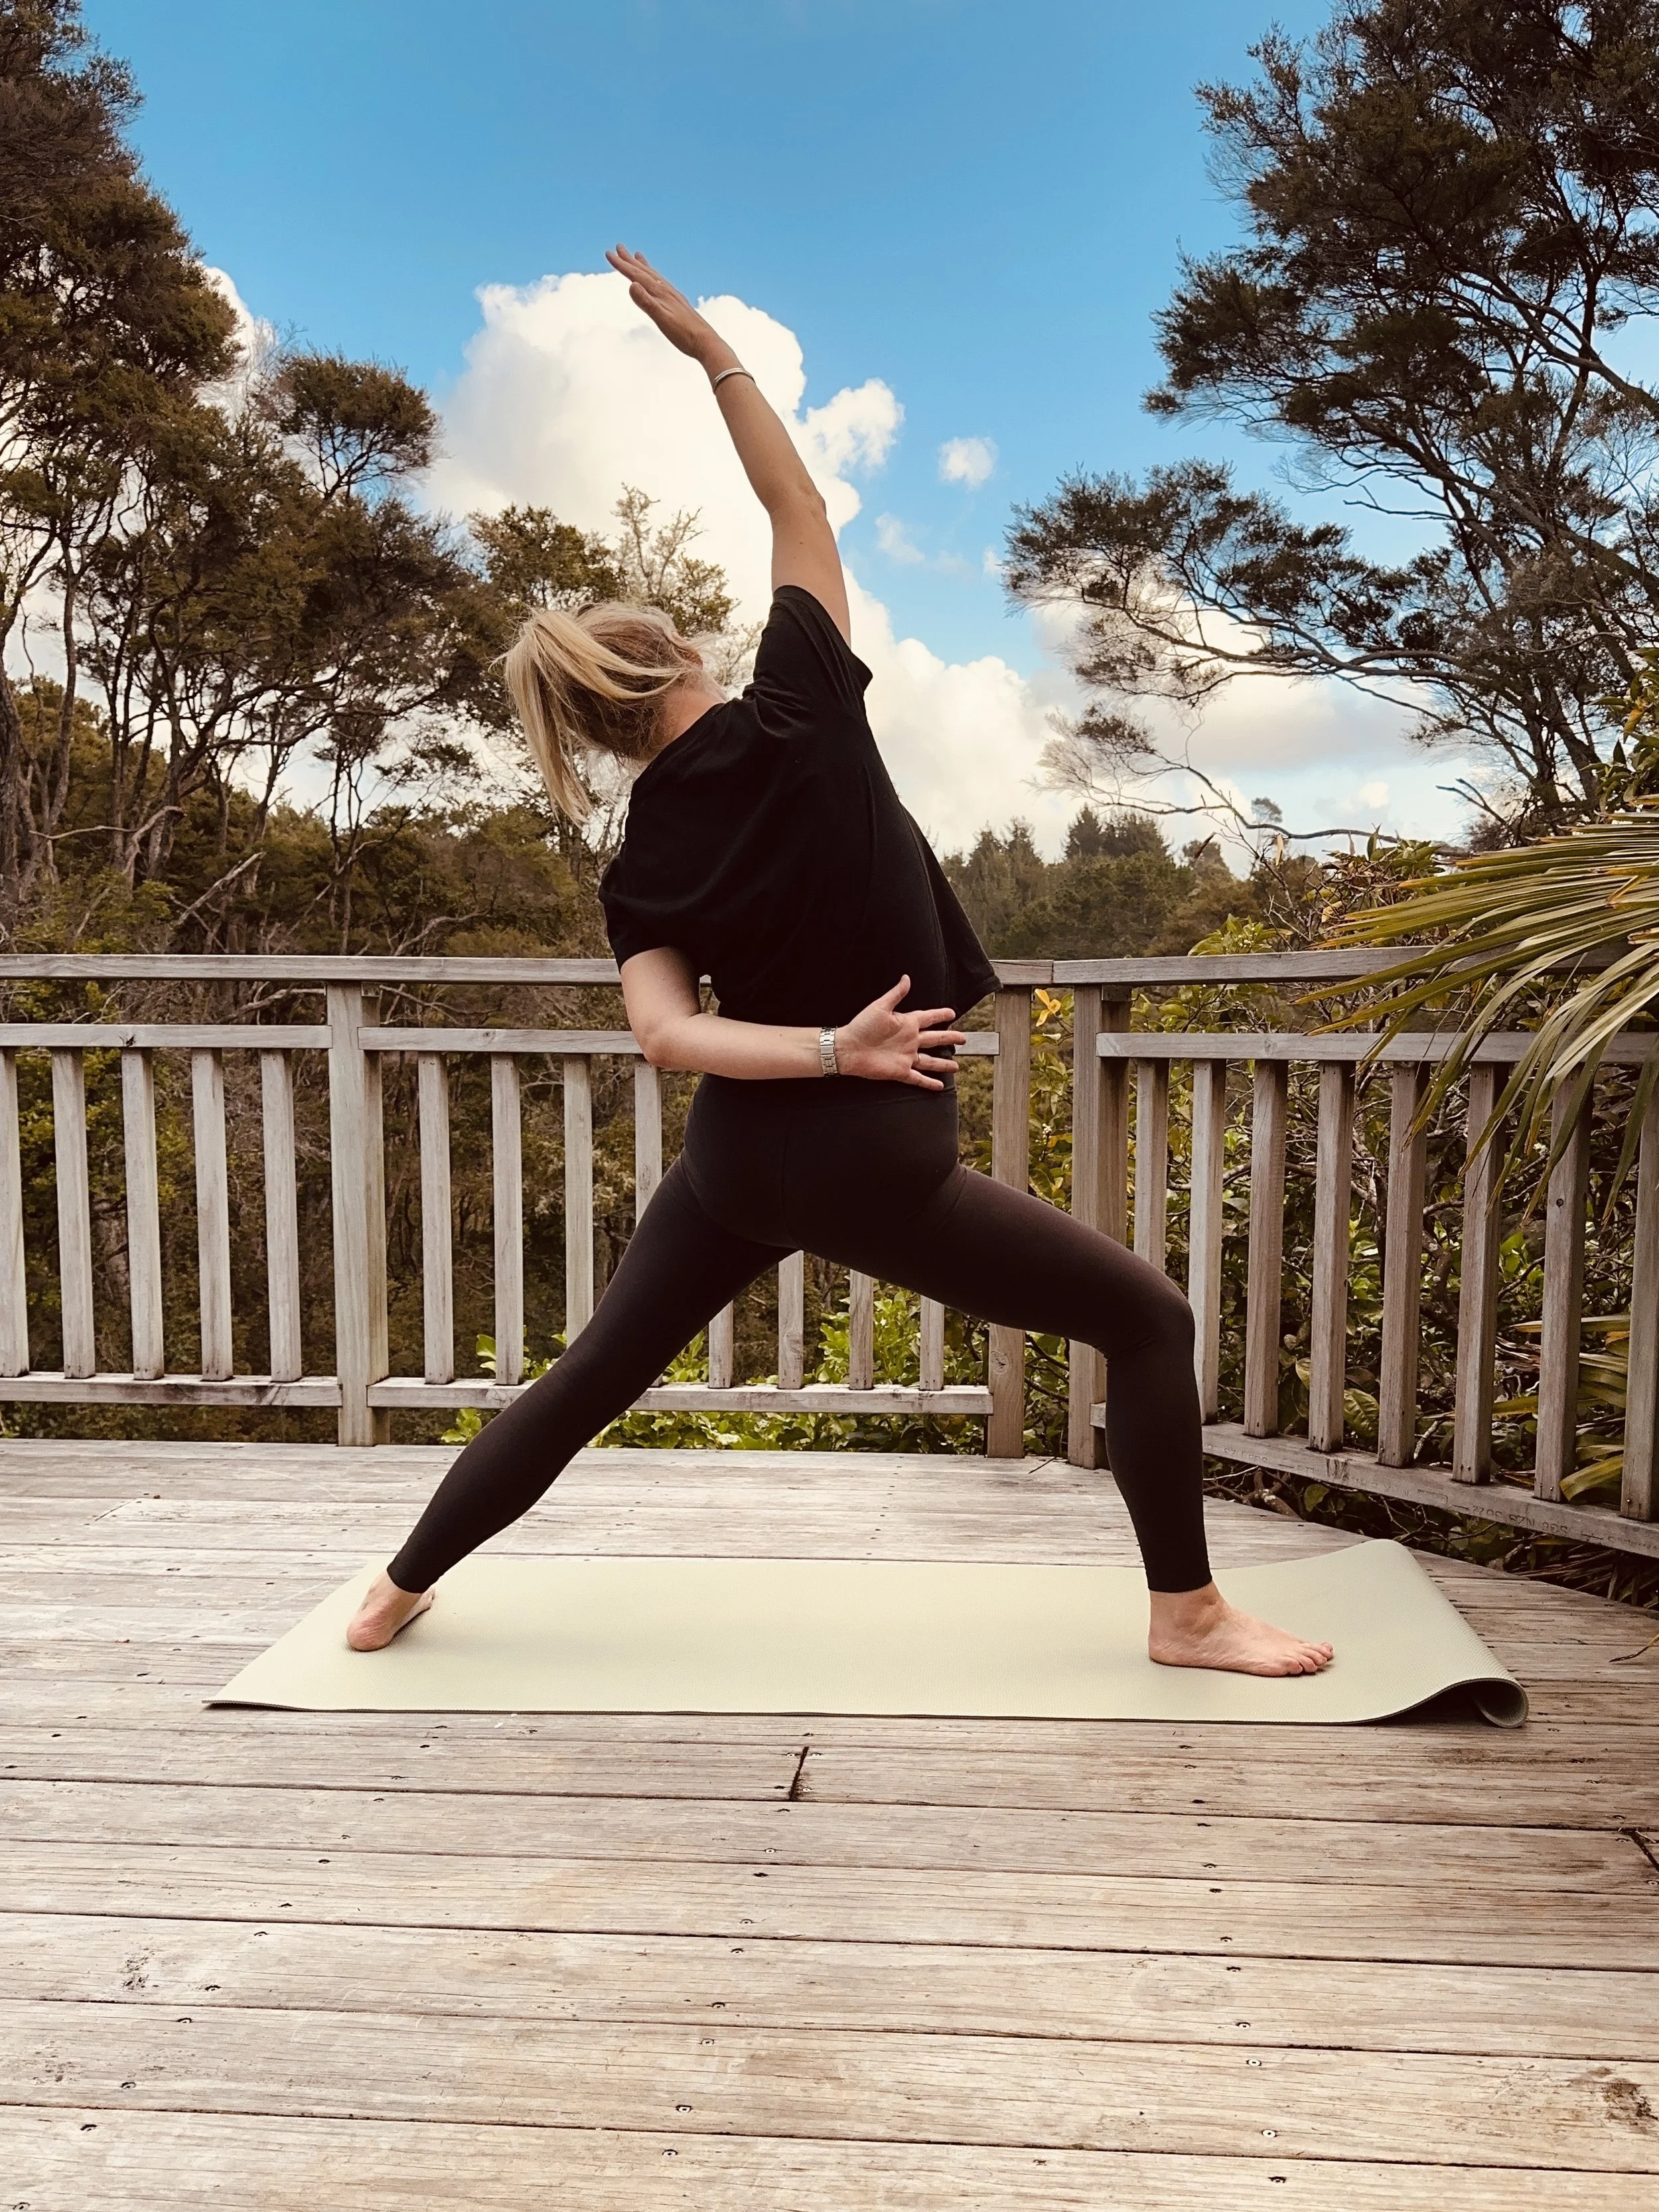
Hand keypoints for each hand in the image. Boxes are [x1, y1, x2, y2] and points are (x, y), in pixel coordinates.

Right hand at [606, 244, 728, 368]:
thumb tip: (631, 284)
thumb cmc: (684, 334)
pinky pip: (662, 284)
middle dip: (629, 260)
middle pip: (644, 271)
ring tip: (636, 255)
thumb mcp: (662, 319)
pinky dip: (655, 278)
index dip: (621, 265)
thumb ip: (646, 303)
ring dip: (643, 265)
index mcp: (660, 292)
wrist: (706, 343)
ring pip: (654, 276)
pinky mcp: (677, 303)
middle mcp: (666, 290)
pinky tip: (656, 281)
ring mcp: (673, 295)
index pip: (636, 275)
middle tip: (618, 246)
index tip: (608, 253)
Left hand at [835, 977, 966, 1090]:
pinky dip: (929, 1083)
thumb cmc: (862, 1026)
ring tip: (956, 1067)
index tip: (951, 1013)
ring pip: (930, 1061)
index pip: (928, 1018)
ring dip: (943, 1064)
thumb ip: (896, 994)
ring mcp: (906, 1057)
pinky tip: (939, 1086)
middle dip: (949, 1038)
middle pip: (935, 1039)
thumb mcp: (880, 1007)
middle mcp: (909, 1040)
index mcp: (906, 1024)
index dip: (940, 1015)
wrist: (848, 1048)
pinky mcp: (900, 1071)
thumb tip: (906, 978)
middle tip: (962, 1038)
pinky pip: (918, 1078)